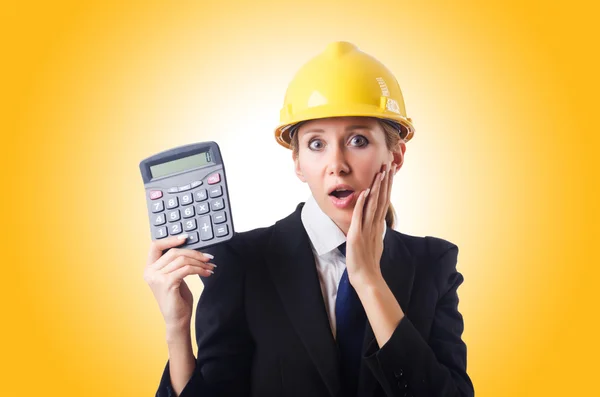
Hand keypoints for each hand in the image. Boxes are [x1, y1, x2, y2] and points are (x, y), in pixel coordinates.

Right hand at [143, 235, 216, 328]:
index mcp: (150, 268)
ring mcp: (157, 278)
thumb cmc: (177, 299)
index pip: (155, 246)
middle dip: (194, 253)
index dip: (170, 239)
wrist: (177, 320)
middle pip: (174, 252)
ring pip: (182, 260)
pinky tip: (207, 273)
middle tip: (208, 257)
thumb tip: (190, 248)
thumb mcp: (174, 277)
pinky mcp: (167, 283)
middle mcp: (150, 272)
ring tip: (210, 266)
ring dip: (199, 262)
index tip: (186, 238)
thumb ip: (176, 263)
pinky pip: (186, 269)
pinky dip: (199, 269)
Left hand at [345, 161, 396, 286]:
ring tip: (381, 172)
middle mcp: (374, 224)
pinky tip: (366, 191)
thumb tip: (378, 222)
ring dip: (377, 187)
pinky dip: (363, 203)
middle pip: (382, 198)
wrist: (366, 278)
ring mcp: (366, 229)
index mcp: (377, 225)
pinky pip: (360, 216)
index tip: (389, 172)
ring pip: (374, 204)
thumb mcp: (373, 242)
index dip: (386, 186)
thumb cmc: (368, 262)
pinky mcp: (357, 235)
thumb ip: (375, 230)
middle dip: (385, 181)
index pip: (383, 201)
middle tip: (389, 164)